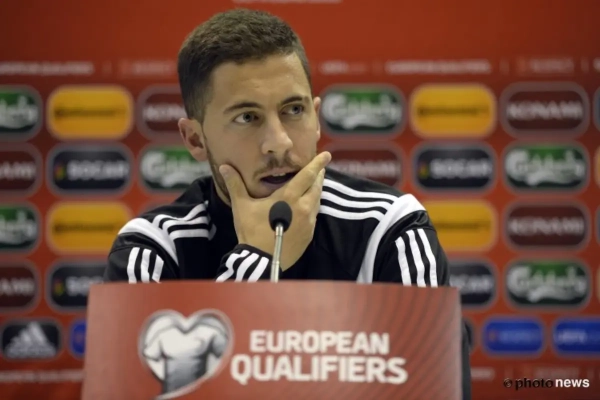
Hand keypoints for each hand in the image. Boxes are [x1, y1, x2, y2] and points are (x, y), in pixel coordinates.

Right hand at [219, 152, 330, 269]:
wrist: (261, 260)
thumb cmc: (252, 231)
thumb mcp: (242, 206)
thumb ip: (236, 184)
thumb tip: (224, 166)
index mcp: (289, 197)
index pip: (307, 175)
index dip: (317, 163)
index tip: (326, 154)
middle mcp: (303, 207)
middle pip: (316, 187)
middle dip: (319, 175)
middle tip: (320, 167)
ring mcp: (308, 222)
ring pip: (317, 201)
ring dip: (317, 190)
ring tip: (315, 183)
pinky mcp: (309, 234)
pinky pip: (314, 215)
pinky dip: (313, 206)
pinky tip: (308, 205)